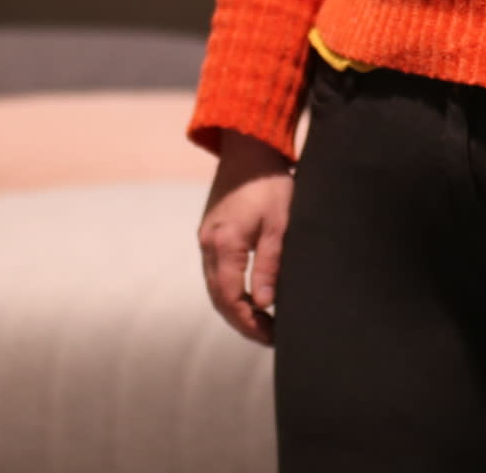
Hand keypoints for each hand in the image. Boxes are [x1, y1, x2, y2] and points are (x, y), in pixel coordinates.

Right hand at [196, 131, 293, 344]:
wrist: (248, 148)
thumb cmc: (271, 183)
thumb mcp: (280, 224)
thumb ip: (270, 263)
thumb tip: (265, 302)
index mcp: (225, 244)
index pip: (231, 298)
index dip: (250, 323)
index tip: (272, 337)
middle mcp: (208, 244)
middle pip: (219, 298)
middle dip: (242, 322)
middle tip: (268, 337)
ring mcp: (205, 238)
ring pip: (214, 286)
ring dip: (235, 308)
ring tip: (262, 322)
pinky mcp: (209, 232)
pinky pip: (215, 272)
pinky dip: (229, 290)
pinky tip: (249, 296)